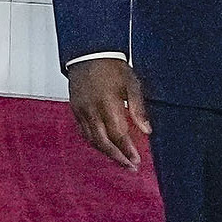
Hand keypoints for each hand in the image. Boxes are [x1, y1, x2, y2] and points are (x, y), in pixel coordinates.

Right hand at [66, 57, 149, 171]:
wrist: (89, 54)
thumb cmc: (112, 67)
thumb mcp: (132, 84)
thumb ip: (138, 109)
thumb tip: (146, 131)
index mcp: (108, 103)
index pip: (118, 134)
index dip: (128, 150)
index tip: (137, 160)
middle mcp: (92, 110)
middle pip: (103, 142)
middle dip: (118, 157)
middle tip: (130, 167)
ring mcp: (81, 111)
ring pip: (92, 140)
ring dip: (106, 153)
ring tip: (119, 160)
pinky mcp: (75, 110)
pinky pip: (83, 132)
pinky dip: (94, 142)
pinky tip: (104, 147)